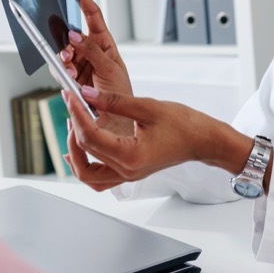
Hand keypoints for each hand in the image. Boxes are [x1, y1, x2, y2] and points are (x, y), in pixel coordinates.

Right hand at [59, 0, 132, 135]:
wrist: (116, 120)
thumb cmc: (121, 94)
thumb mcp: (111, 69)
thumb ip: (92, 52)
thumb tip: (74, 36)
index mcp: (104, 43)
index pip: (92, 15)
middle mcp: (90, 51)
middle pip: (71, 33)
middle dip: (65, 36)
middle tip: (66, 43)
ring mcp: (79, 64)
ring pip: (62, 52)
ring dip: (63, 57)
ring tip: (69, 66)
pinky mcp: (70, 79)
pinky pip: (58, 69)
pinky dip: (61, 72)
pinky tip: (68, 78)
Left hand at [63, 85, 251, 190]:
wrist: (202, 140)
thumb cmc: (184, 125)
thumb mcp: (147, 107)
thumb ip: (114, 101)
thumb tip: (86, 95)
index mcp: (131, 156)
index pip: (90, 137)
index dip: (77, 114)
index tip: (70, 96)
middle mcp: (127, 171)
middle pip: (85, 153)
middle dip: (73, 127)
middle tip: (71, 105)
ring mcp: (127, 175)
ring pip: (86, 174)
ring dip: (74, 151)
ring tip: (73, 126)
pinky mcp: (129, 172)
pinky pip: (98, 177)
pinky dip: (84, 164)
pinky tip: (78, 149)